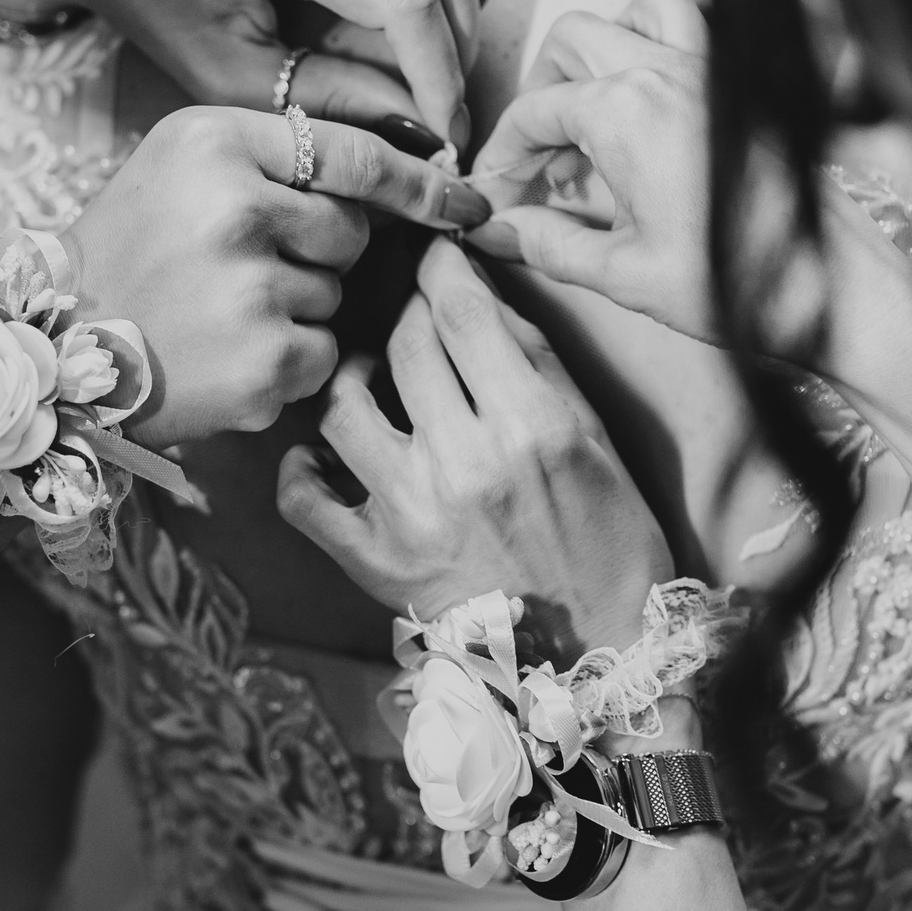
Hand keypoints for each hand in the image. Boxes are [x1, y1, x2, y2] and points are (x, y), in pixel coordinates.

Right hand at [67, 110, 489, 442]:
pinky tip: (226, 356)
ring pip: (337, 295)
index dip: (418, 181)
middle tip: (238, 270)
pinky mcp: (263, 360)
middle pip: (351, 230)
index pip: (352, 153)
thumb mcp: (184, 166)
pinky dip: (288, 364)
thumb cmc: (130, 253)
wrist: (54, 348)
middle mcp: (234, 207)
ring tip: (219, 315)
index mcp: (213, 141)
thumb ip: (281, 157)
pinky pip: (324, 354)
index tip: (464, 200)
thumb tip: (414, 168)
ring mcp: (250, 288)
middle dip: (318, 253)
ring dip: (297, 309)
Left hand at [278, 236, 672, 655]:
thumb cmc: (610, 540)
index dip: (441, 270)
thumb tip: (478, 296)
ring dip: (352, 376)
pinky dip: (301, 469)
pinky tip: (321, 456)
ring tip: (369, 377)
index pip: (461, 312)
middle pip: (402, 345)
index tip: (435, 258)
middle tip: (413, 315)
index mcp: (529, 426)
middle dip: (406, 314)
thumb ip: (534, 361)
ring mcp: (410, 514)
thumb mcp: (595, 437)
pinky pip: (304, 499)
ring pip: (342, 405)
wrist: (598, 652)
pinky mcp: (376, 562)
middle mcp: (462, 463)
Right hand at [466, 0, 717, 341]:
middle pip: (570, 42)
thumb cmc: (739, 282)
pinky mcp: (742, 84)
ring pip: (635, 10)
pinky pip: (693, 24)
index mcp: (624, 112)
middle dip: (539, 91)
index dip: (502, 156)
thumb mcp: (622, 273)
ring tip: (592, 104)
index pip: (533, 113)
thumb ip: (548, 244)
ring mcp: (709, 70)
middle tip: (537, 155)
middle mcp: (664, 73)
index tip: (497, 193)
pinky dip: (660, 38)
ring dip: (602, 45)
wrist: (829, 287)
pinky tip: (652, 95)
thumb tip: (500, 231)